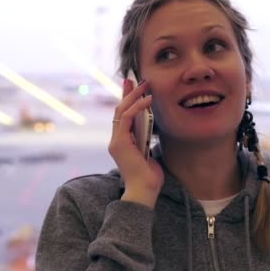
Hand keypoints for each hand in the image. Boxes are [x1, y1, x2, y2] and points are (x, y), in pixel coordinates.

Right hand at [108, 79, 163, 208]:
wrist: (144, 191)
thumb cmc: (149, 177)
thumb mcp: (149, 154)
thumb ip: (147, 141)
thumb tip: (154, 130)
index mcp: (122, 142)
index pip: (123, 116)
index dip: (127, 100)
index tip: (134, 87)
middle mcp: (116, 140)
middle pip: (119, 110)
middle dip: (127, 93)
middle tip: (135, 79)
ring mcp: (116, 141)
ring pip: (122, 111)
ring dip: (134, 96)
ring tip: (145, 85)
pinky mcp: (120, 142)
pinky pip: (127, 118)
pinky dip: (138, 107)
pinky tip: (147, 100)